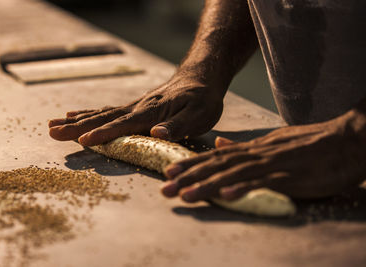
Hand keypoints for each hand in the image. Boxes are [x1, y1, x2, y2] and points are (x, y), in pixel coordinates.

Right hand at [48, 75, 224, 145]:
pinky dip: (90, 113)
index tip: (84, 141)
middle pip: (103, 118)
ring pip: (101, 113)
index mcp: (151, 113)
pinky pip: (108, 111)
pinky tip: (76, 115)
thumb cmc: (202, 100)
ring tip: (53, 124)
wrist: (200, 79)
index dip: (104, 134)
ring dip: (77, 120)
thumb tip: (156, 134)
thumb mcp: (199, 115)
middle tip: (52, 132)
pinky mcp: (135, 107)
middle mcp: (137, 108)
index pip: (123, 125)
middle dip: (77, 127)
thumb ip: (178, 126)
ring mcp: (134, 107)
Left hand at [161, 114, 365, 200]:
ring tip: (185, 195)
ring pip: (233, 174)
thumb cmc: (310, 144)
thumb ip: (245, 146)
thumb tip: (219, 145)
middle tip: (165, 188)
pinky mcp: (290, 176)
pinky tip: (225, 195)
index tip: (169, 172)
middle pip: (217, 165)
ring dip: (208, 184)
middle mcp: (258, 154)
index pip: (216, 156)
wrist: (346, 139)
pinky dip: (243, 188)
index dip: (191, 164)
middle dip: (189, 177)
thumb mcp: (273, 142)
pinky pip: (263, 183)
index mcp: (254, 148)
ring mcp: (273, 164)